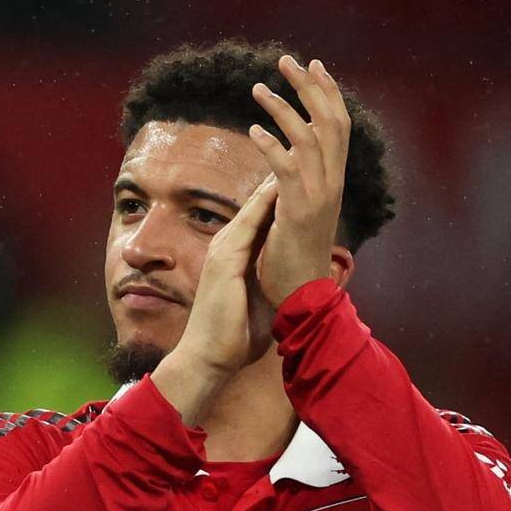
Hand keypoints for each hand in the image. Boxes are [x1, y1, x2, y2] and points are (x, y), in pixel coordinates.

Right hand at [176, 172, 279, 375]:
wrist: (208, 358)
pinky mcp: (225, 260)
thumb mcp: (257, 302)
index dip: (280, 199)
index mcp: (234, 258)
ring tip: (293, 155)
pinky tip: (280, 182)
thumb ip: (267, 282)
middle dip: (277, 179)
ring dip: (272, 181)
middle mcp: (225, 247)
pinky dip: (264, 202)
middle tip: (299, 152)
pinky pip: (248, 222)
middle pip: (255, 206)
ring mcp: (222, 251)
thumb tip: (287, 280)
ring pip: (252, 207)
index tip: (302, 179)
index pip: (259, 220)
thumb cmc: (232, 338)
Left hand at [248, 55, 351, 307]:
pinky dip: (271, 145)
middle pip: (329, 122)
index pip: (338, 126)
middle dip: (309, 87)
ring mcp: (319, 197)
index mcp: (334, 181)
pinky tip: (253, 129)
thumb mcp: (300, 210)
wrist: (300, 297)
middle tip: (287, 60)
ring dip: (283, 108)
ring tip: (258, 89)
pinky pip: (287, 169)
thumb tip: (288, 157)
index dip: (328, 94)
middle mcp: (332, 184)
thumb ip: (298, 182)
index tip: (313, 66)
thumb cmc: (294, 257)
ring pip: (308, 138)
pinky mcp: (298, 212)